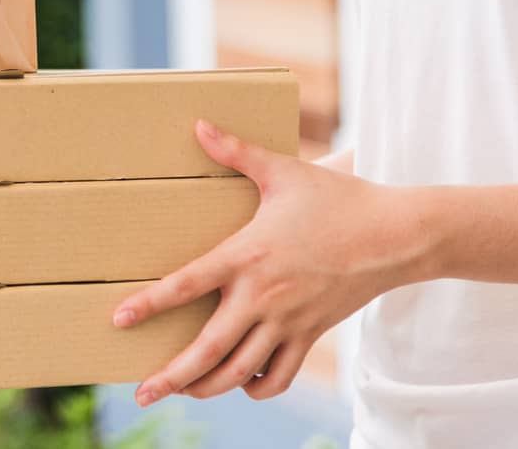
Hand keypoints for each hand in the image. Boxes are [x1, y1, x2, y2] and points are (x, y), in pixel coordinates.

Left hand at [115, 121, 427, 405]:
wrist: (399, 234)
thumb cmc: (338, 199)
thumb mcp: (283, 170)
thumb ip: (236, 151)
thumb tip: (198, 124)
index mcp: (247, 255)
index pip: (187, 284)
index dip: (151, 304)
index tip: (119, 319)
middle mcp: (264, 297)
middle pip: (209, 348)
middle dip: (172, 375)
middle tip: (141, 393)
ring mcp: (289, 321)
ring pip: (241, 370)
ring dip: (207, 387)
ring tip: (180, 390)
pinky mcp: (312, 335)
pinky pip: (280, 375)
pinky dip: (256, 386)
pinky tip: (239, 383)